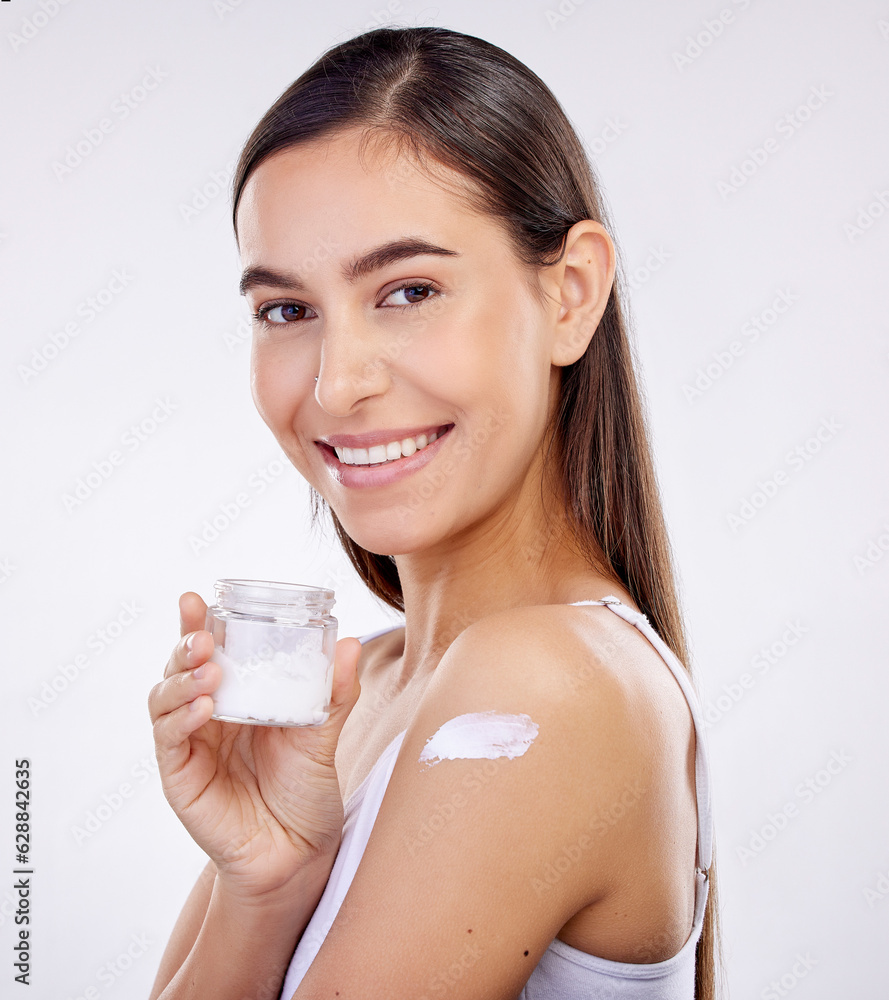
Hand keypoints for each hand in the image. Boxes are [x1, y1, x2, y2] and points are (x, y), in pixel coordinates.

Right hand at [147, 591, 361, 903]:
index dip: (197, 624)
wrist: (300, 853)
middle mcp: (208, 715)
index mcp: (237, 696)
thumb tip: (351, 643)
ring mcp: (191, 745)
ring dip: (181, 679)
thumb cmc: (306, 789)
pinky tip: (205, 709)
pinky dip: (182, 719)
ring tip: (208, 671)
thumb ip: (335, 693)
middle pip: (179, 668)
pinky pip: (171, 741)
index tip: (196, 598)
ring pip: (165, 699)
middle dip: (184, 645)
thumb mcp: (324, 735)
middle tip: (203, 634)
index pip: (209, 651)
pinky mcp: (181, 777)